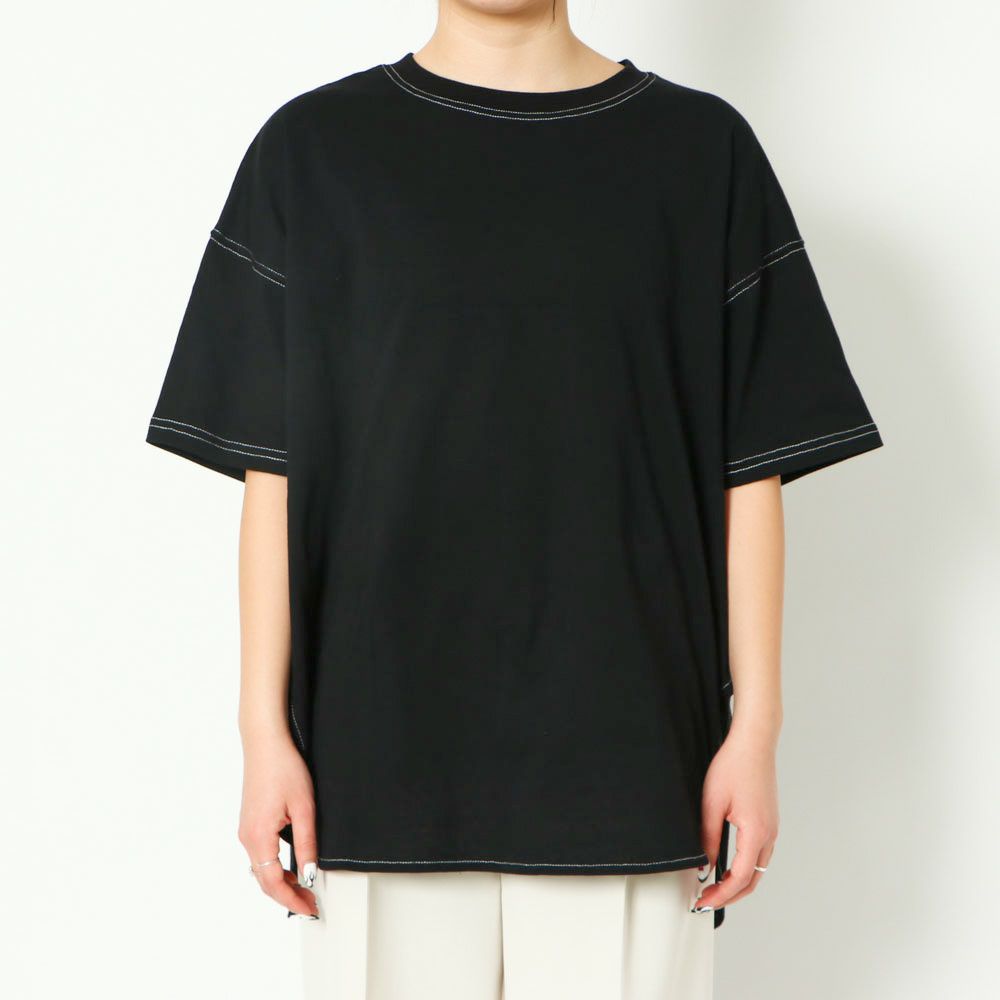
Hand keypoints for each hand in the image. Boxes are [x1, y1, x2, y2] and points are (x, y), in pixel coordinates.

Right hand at [238, 730, 317, 915]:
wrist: (265, 743)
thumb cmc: (284, 769)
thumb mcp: (304, 808)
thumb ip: (306, 844)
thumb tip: (308, 874)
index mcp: (258, 837)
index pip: (273, 884)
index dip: (292, 900)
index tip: (309, 909)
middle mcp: (247, 837)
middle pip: (264, 881)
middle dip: (287, 896)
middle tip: (310, 904)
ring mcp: (246, 830)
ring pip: (261, 869)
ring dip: (281, 883)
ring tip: (304, 888)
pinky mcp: (249, 822)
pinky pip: (260, 855)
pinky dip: (274, 867)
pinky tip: (290, 867)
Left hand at [695, 721, 778, 911]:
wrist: (753, 743)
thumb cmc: (733, 767)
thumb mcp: (712, 803)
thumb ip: (708, 837)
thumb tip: (704, 865)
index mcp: (756, 832)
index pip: (740, 877)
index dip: (721, 894)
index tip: (703, 901)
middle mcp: (769, 834)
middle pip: (753, 880)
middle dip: (730, 895)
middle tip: (706, 900)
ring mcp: (772, 828)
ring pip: (758, 869)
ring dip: (738, 883)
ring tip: (714, 887)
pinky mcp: (769, 821)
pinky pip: (760, 854)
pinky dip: (745, 868)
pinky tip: (729, 866)